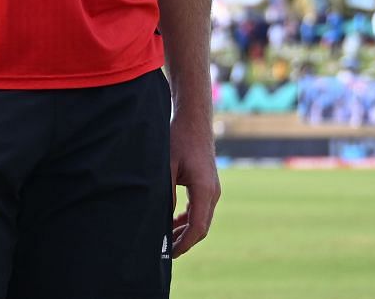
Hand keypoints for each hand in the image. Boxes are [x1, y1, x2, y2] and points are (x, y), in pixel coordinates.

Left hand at [168, 110, 219, 257]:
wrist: (194, 120)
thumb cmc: (179, 139)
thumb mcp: (167, 167)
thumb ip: (166, 195)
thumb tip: (161, 219)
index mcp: (205, 190)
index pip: (198, 227)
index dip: (184, 244)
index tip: (170, 254)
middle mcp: (213, 192)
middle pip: (201, 227)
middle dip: (184, 241)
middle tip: (165, 251)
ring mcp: (212, 189)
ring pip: (201, 219)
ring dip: (185, 231)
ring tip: (166, 240)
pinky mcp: (208, 185)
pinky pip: (200, 209)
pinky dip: (188, 219)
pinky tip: (173, 222)